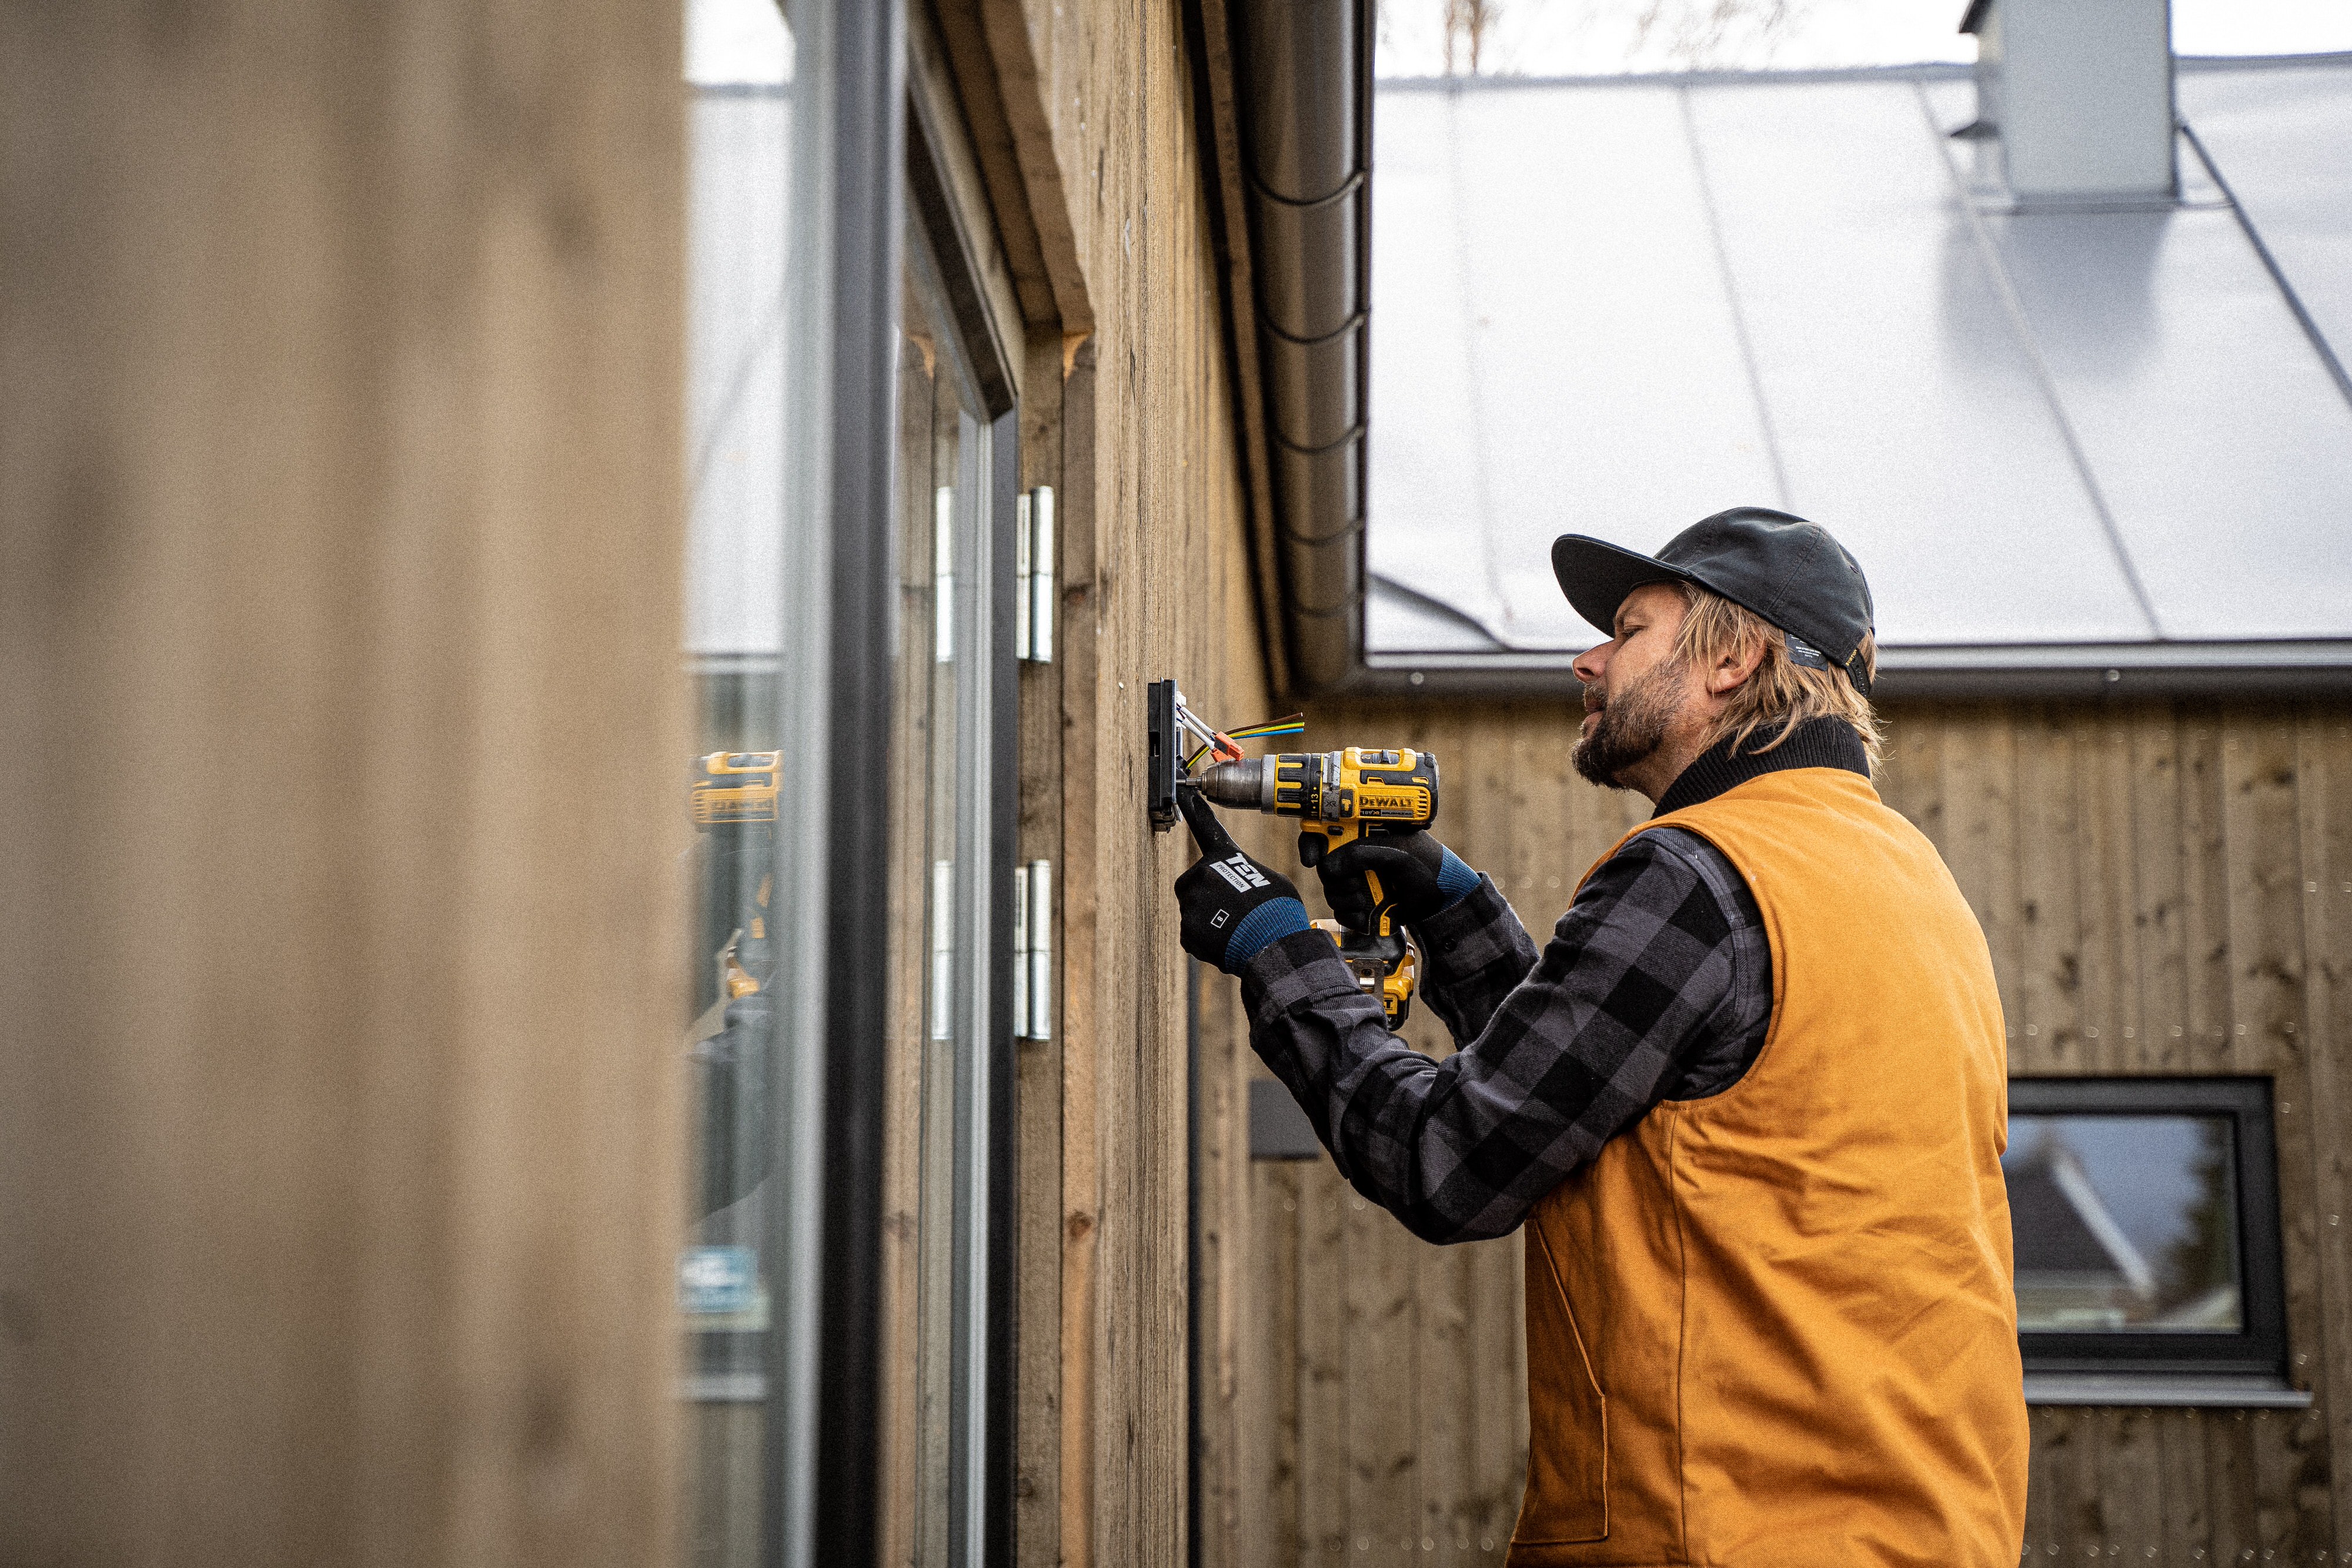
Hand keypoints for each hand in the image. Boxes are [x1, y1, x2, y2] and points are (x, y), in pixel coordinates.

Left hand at [1174, 786, 1307, 972]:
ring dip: (1209, 919)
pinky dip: (1206, 940)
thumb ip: (1246, 875)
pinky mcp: (1186, 929)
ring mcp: (1191, 902)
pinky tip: (1226, 942)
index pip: (1206, 826)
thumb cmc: (1278, 911)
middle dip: (1208, 895)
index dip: (1194, 808)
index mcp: (1224, 856)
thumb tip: (1239, 888)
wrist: (1273, 944)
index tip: (1181, 790)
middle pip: (1195, 883)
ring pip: (1194, 910)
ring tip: (1235, 929)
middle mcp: (1201, 874)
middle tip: (1234, 910)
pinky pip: (1193, 934)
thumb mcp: (1270, 880)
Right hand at [1316, 829, 1477, 932]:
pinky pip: (1340, 913)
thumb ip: (1362, 854)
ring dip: (1349, 899)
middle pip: (1324, 868)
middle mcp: (1355, 858)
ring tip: (1371, 898)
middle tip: (1358, 882)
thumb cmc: (1426, 865)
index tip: (1311, 859)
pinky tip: (1369, 914)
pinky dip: (1352, 916)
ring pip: (1330, 892)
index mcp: (1362, 835)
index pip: (1324, 832)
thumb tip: (1328, 867)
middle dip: (1339, 880)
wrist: (1443, 898)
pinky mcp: (1360, 906)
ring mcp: (1357, 883)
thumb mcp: (1396, 852)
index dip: (1310, 843)